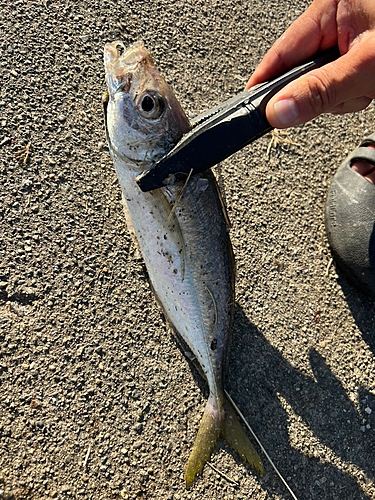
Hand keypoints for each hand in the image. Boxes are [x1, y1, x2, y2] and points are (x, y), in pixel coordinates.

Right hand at [245, 0, 374, 127]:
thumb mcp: (364, 67)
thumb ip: (320, 91)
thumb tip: (279, 110)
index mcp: (331, 8)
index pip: (282, 52)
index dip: (265, 83)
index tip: (250, 110)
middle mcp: (335, 21)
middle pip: (301, 73)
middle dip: (320, 92)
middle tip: (347, 93)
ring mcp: (346, 41)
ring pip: (320, 85)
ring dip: (341, 96)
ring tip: (367, 86)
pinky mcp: (355, 58)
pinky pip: (337, 87)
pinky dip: (352, 95)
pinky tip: (370, 87)